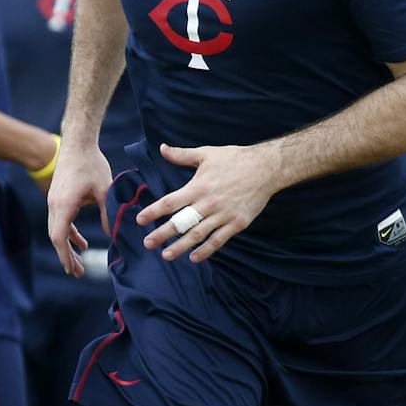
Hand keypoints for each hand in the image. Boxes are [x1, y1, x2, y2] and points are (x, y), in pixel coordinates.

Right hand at [47, 143, 111, 276]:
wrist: (77, 142)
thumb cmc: (91, 163)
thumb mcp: (105, 190)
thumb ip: (107, 213)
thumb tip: (113, 234)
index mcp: (64, 205)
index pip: (59, 237)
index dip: (65, 255)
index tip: (73, 270)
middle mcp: (55, 205)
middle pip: (56, 237)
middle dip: (66, 256)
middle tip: (77, 273)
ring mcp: (54, 201)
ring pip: (57, 230)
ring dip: (67, 246)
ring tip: (78, 262)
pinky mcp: (58, 197)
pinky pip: (61, 221)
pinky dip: (70, 233)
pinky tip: (81, 242)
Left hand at [137, 143, 277, 263]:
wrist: (266, 168)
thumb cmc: (234, 159)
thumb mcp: (206, 154)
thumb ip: (182, 155)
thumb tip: (161, 148)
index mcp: (198, 186)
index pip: (170, 202)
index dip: (154, 212)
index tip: (140, 220)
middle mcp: (209, 203)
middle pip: (181, 222)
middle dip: (162, 234)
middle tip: (147, 243)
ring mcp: (223, 215)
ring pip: (198, 235)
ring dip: (181, 246)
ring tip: (166, 255)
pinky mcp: (237, 223)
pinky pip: (219, 240)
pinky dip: (206, 250)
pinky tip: (194, 257)